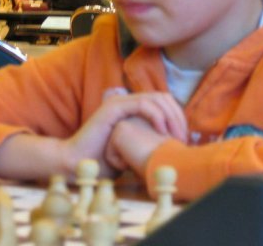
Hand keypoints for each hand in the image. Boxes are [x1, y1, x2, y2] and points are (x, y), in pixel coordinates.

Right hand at [61, 92, 187, 177]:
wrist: (79, 165)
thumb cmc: (104, 162)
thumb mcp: (133, 149)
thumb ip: (148, 141)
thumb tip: (171, 146)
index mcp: (132, 108)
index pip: (164, 102)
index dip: (178, 117)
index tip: (183, 139)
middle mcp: (127, 101)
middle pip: (164, 97)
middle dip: (178, 116)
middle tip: (183, 138)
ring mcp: (120, 102)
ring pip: (156, 98)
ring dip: (171, 116)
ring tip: (175, 136)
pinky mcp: (113, 107)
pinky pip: (142, 104)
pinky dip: (157, 115)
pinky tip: (162, 131)